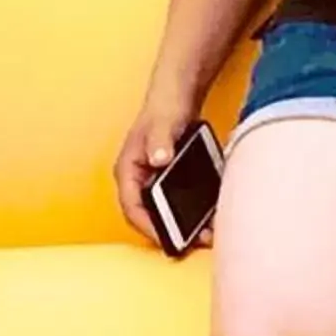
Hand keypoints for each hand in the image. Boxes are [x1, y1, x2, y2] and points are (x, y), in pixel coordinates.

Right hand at [113, 82, 207, 244]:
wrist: (177, 92)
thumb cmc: (165, 106)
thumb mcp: (164, 122)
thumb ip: (160, 139)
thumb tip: (159, 159)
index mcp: (127, 169)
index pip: (131, 207)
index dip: (148, 227)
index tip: (168, 239)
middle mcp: (136, 179)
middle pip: (148, 216)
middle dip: (169, 232)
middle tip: (193, 243)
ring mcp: (151, 181)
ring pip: (162, 212)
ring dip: (181, 225)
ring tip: (204, 235)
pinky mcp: (166, 180)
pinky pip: (174, 203)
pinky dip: (189, 212)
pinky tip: (208, 217)